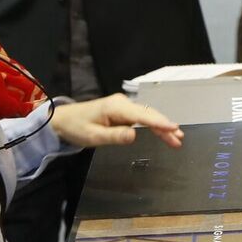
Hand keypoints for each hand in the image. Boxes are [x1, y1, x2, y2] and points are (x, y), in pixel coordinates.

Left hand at [50, 93, 183, 149]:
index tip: (174, 128)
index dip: (159, 123)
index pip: (142, 116)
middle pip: (149, 114)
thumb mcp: (93, 136)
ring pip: (147, 115)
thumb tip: (135, 135)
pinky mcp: (122, 111)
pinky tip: (162, 132)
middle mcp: (123, 102)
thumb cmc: (76, 128)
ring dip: (161, 126)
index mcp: (116, 107)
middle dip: (165, 126)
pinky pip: (141, 117)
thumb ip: (114, 136)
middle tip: (179, 139)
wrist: (62, 120)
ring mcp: (124, 105)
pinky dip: (153, 125)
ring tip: (176, 138)